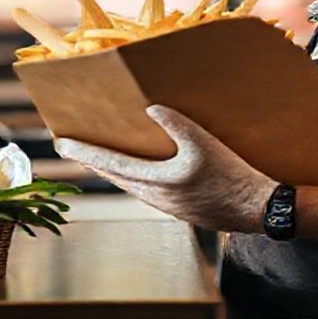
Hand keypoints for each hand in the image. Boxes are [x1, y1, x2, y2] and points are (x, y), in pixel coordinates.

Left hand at [54, 105, 277, 232]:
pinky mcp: (179, 210)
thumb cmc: (232, 175)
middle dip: (92, 161)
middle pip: (114, 176)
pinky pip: (144, 192)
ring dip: (111, 171)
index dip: (85, 151)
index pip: (111, 163)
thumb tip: (151, 108)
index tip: (61, 143)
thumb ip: (177, 123)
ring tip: (99, 158)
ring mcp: (166, 206)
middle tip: (71, 148)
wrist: (255, 208)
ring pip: (129, 186)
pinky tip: (138, 173)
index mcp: (157, 181)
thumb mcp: (205, 143)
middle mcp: (155, 197)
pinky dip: (131, 179)